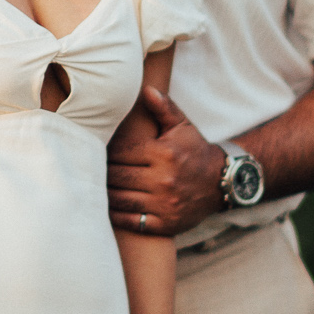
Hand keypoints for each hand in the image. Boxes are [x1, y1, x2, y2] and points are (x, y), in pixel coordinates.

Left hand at [107, 87, 224, 236]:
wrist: (222, 182)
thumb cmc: (196, 150)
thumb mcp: (183, 126)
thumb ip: (163, 107)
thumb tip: (146, 89)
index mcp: (163, 153)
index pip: (120, 152)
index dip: (106, 152)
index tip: (98, 150)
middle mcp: (163, 180)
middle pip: (116, 176)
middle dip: (102, 172)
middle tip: (91, 169)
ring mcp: (164, 204)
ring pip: (120, 199)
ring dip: (105, 193)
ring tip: (96, 186)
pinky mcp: (165, 223)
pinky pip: (131, 221)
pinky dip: (116, 214)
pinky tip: (108, 206)